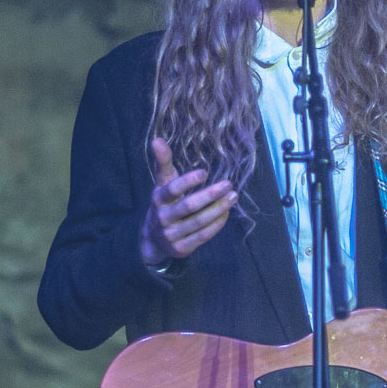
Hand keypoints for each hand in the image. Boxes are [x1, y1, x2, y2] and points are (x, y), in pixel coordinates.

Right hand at [141, 136, 236, 266]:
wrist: (153, 240)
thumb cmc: (164, 204)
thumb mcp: (162, 183)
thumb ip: (163, 162)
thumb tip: (157, 139)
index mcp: (158, 199)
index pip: (172, 189)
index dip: (187, 181)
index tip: (205, 172)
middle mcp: (163, 217)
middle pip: (189, 206)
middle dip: (210, 195)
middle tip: (228, 184)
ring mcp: (172, 234)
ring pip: (199, 221)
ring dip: (218, 209)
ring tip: (233, 197)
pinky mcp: (182, 248)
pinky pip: (203, 236)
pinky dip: (216, 224)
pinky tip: (226, 213)